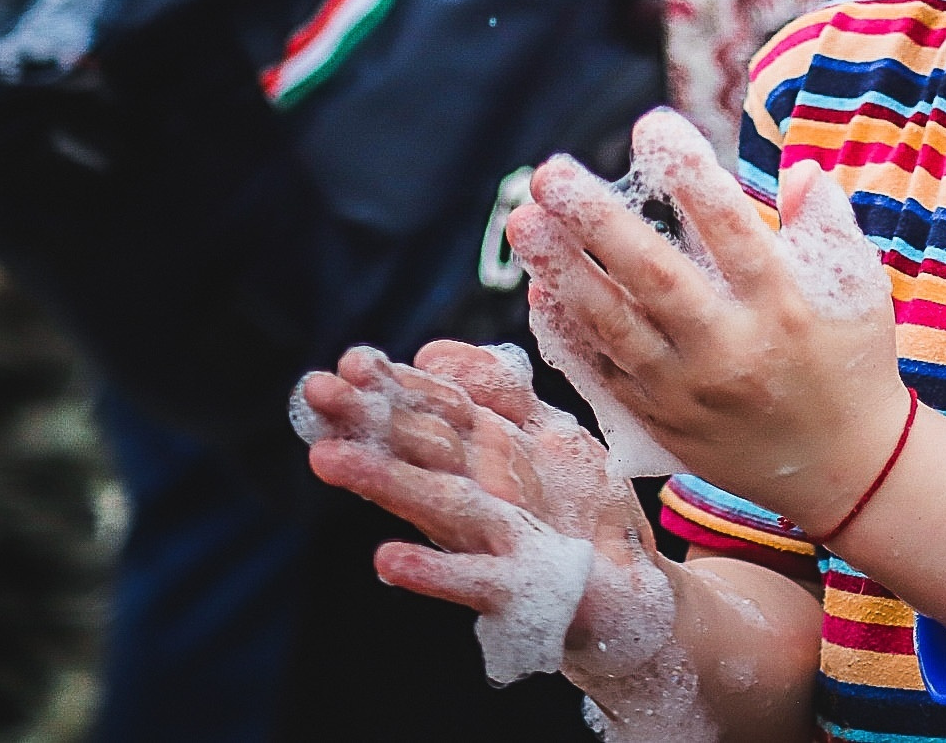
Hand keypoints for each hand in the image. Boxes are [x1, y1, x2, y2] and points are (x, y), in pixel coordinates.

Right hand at [300, 342, 679, 681]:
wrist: (632, 591)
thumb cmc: (580, 511)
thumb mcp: (549, 430)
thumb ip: (498, 390)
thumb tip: (429, 352)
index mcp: (488, 452)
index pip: (435, 409)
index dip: (397, 385)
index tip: (350, 362)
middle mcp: (480, 493)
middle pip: (421, 450)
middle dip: (368, 422)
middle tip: (313, 392)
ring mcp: (496, 540)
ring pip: (435, 503)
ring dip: (382, 481)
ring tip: (327, 459)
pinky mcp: (520, 586)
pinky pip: (473, 579)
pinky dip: (433, 572)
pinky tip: (386, 560)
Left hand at [506, 111, 907, 538]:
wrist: (844, 468)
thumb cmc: (853, 359)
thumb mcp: (861, 286)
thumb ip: (826, 223)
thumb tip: (796, 169)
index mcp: (785, 305)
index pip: (731, 228)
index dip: (688, 174)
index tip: (651, 124)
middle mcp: (733, 349)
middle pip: (655, 277)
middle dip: (597, 220)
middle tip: (551, 172)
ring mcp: (691, 392)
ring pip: (615, 326)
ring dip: (563, 270)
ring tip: (524, 221)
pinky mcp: (664, 423)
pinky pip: (604, 373)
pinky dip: (569, 333)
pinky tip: (540, 292)